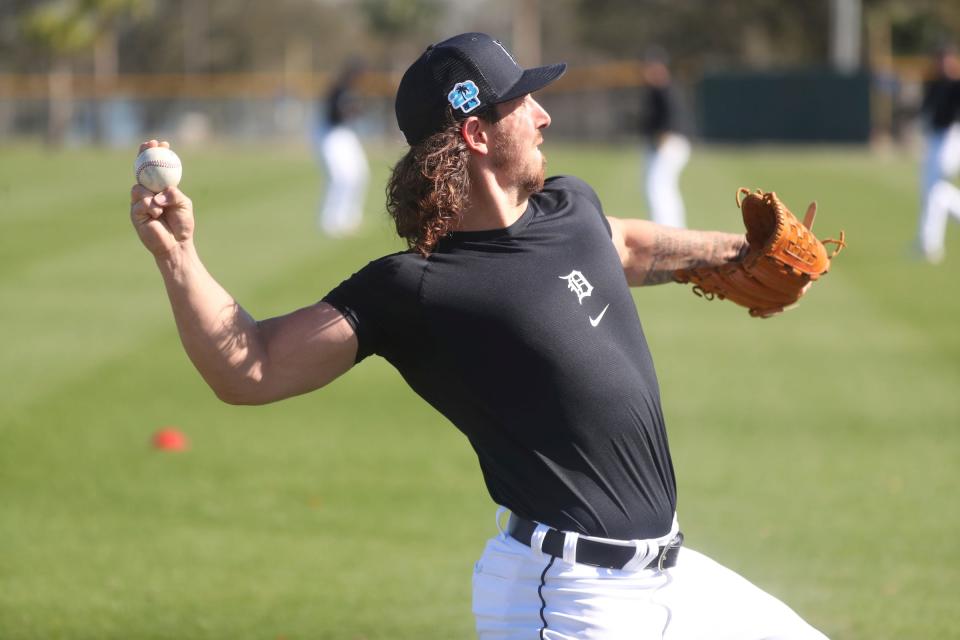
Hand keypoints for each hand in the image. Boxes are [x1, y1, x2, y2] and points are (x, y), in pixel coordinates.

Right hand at [129, 140, 193, 257]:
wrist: (176, 244)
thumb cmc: (182, 224)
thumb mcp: (184, 204)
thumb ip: (174, 194)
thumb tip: (159, 193)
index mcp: (160, 188)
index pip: (155, 167)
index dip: (156, 154)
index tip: (161, 143)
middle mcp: (148, 193)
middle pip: (140, 170)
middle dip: (143, 155)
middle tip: (150, 146)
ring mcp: (140, 202)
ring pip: (138, 187)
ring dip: (150, 193)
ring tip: (161, 207)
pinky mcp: (135, 214)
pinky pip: (139, 203)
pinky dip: (150, 207)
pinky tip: (157, 214)